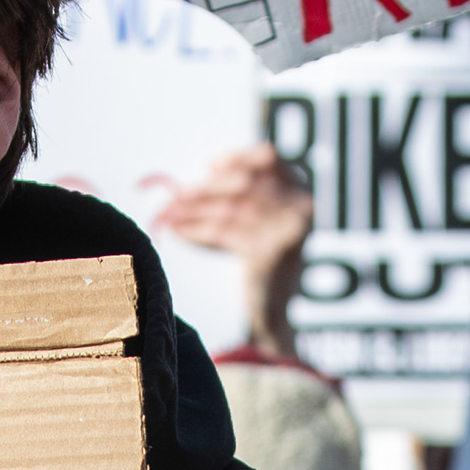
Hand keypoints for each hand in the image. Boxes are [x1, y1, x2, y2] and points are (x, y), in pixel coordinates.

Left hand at [154, 144, 314, 357]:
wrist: (269, 312)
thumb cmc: (255, 262)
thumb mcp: (249, 220)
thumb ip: (228, 197)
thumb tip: (178, 181)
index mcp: (301, 189)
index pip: (269, 158)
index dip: (235, 158)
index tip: (206, 166)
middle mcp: (302, 205)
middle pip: (244, 184)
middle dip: (203, 190)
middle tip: (172, 195)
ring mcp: (291, 228)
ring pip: (232, 209)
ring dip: (194, 210)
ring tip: (167, 214)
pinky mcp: (273, 251)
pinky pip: (228, 233)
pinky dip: (199, 231)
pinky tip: (178, 231)